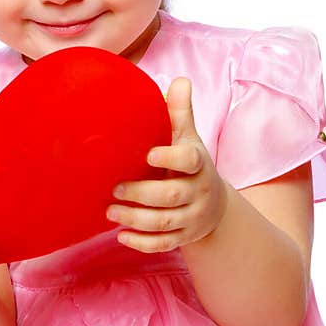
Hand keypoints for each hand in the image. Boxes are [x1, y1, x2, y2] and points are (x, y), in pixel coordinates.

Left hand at [105, 77, 227, 252]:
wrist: (215, 205)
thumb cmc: (190, 163)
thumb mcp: (188, 139)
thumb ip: (180, 113)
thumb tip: (178, 80)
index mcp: (198, 164)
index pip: (189, 160)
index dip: (170, 157)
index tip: (148, 154)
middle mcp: (198, 191)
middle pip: (171, 195)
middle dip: (141, 194)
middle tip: (114, 188)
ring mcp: (192, 217)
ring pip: (165, 222)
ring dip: (135, 219)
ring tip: (110, 212)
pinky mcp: (184, 237)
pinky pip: (164, 244)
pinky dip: (142, 243)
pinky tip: (122, 236)